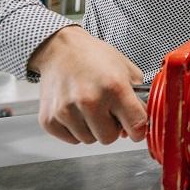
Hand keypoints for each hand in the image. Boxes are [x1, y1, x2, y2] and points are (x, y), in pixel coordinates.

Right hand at [27, 25, 147, 144]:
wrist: (61, 49)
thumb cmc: (94, 57)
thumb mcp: (127, 70)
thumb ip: (138, 97)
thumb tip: (140, 124)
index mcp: (114, 87)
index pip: (136, 125)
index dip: (139, 130)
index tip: (136, 129)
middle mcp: (90, 101)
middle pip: (109, 138)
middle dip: (112, 128)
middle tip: (108, 111)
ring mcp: (67, 111)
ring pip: (89, 140)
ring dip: (92, 128)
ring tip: (90, 106)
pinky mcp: (49, 119)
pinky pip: (71, 139)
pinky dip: (75, 129)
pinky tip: (75, 110)